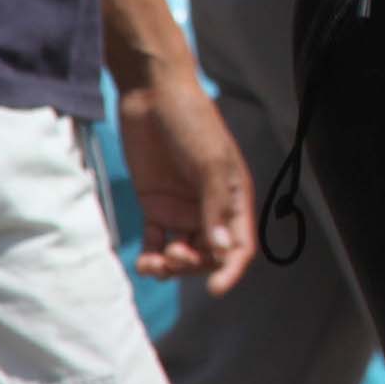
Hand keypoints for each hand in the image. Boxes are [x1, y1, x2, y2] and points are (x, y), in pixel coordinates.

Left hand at [117, 73, 256, 295]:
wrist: (152, 94)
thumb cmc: (191, 121)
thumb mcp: (208, 162)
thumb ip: (214, 207)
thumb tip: (222, 251)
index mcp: (234, 198)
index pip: (240, 245)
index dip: (231, 269)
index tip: (215, 289)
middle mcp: (211, 208)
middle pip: (210, 255)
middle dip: (194, 265)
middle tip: (173, 257)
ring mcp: (183, 207)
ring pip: (183, 253)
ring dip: (171, 266)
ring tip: (154, 263)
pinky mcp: (156, 204)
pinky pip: (157, 241)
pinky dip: (152, 256)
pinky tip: (143, 261)